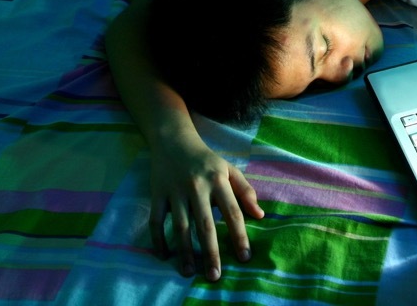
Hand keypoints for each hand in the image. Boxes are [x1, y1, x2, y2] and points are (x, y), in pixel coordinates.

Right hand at [149, 135, 263, 280]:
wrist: (174, 141)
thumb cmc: (206, 160)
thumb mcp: (229, 169)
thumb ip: (245, 191)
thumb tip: (260, 215)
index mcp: (218, 181)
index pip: (232, 212)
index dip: (239, 236)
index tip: (245, 258)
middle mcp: (197, 187)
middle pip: (205, 224)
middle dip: (211, 252)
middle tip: (214, 275)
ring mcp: (175, 191)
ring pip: (180, 226)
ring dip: (184, 251)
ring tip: (189, 272)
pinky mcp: (158, 194)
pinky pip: (156, 221)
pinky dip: (158, 239)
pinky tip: (165, 256)